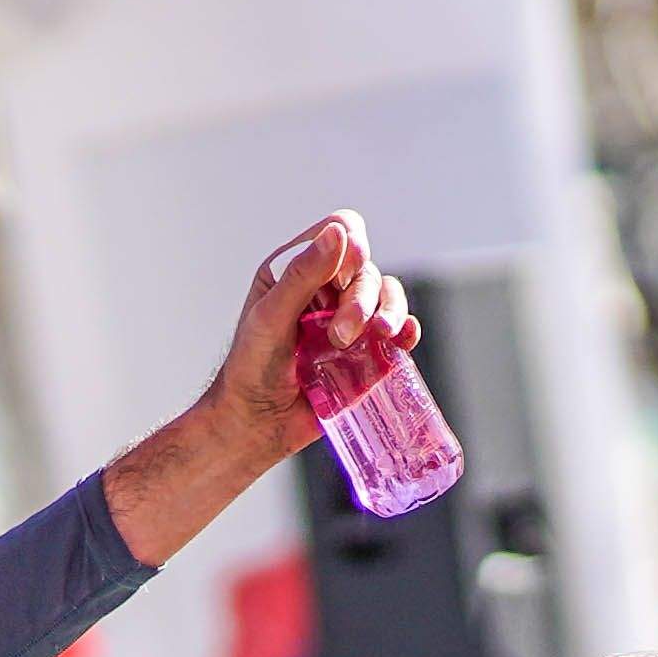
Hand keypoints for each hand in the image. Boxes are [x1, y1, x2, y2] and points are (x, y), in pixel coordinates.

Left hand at [211, 212, 410, 458]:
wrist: (257, 424)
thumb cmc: (251, 369)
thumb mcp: (270, 317)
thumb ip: (302, 275)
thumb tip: (338, 233)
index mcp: (298, 269)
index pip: (341, 232)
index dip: (352, 246)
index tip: (342, 277)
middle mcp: (327, 289)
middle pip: (367, 270)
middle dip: (362, 299)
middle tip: (341, 334)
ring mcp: (350, 320)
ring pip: (388, 296)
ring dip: (389, 312)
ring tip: (378, 338)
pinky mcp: (367, 350)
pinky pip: (399, 330)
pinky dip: (406, 330)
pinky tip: (403, 339)